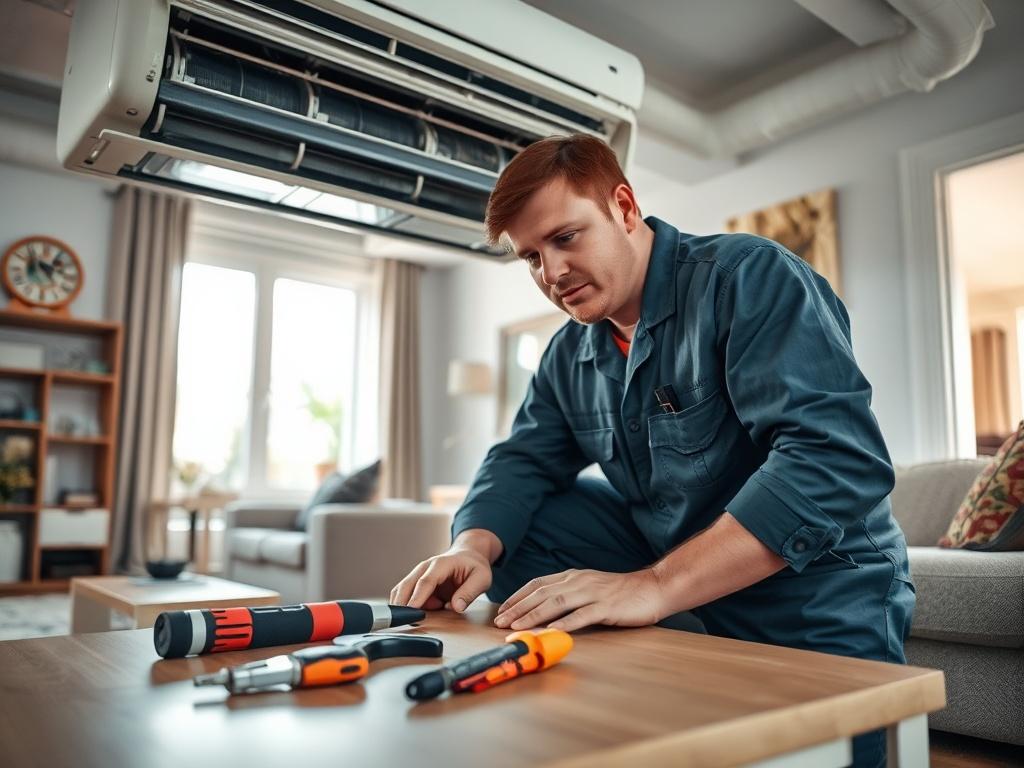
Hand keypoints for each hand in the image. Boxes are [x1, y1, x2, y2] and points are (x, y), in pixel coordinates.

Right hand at [390, 543, 491, 612]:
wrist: (467, 556)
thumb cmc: (474, 566)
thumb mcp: (481, 578)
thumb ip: (470, 592)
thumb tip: (457, 607)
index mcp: (441, 564)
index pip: (425, 581)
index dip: (417, 597)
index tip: (411, 612)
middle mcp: (425, 567)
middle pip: (406, 586)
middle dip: (402, 604)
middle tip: (406, 622)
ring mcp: (418, 574)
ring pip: (401, 591)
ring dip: (404, 606)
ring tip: (423, 616)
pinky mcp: (415, 583)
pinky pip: (405, 596)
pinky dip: (408, 606)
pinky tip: (425, 612)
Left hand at [494, 568, 664, 632]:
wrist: (653, 588)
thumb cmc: (621, 592)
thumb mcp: (590, 587)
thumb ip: (569, 594)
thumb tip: (544, 608)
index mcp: (573, 576)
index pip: (538, 584)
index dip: (517, 597)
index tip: (502, 610)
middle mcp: (579, 582)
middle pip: (541, 593)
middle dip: (518, 608)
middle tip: (500, 622)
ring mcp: (592, 593)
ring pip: (556, 602)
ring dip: (533, 615)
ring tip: (517, 626)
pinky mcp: (606, 607)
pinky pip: (582, 615)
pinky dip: (565, 623)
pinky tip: (551, 631)